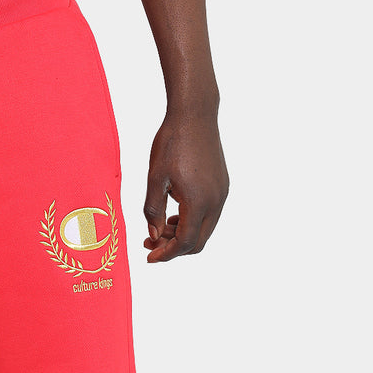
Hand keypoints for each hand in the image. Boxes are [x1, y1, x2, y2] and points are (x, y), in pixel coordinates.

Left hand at [143, 112, 228, 262]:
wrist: (195, 114)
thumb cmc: (172, 143)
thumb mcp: (155, 179)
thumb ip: (153, 211)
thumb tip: (154, 236)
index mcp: (199, 202)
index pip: (185, 242)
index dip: (166, 254)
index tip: (149, 258)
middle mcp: (216, 201)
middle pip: (198, 242)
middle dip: (174, 248)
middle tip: (151, 244)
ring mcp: (222, 193)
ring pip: (205, 230)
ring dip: (183, 235)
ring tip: (159, 227)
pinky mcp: (223, 185)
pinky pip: (210, 215)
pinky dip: (192, 222)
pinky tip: (174, 214)